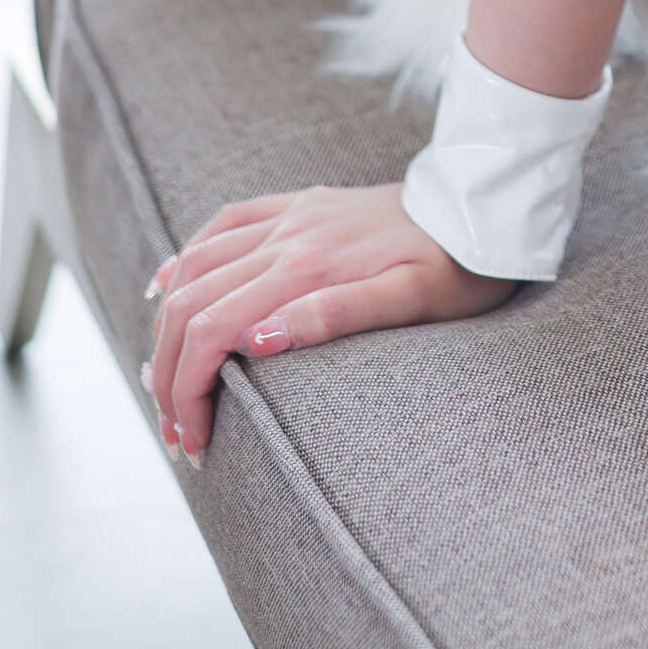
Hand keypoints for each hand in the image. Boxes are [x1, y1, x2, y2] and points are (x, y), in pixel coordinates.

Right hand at [142, 183, 514, 462]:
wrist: (483, 205)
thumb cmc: (457, 266)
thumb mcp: (413, 302)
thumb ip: (335, 316)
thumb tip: (257, 342)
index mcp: (310, 266)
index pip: (214, 332)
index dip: (187, 392)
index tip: (195, 444)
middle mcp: (289, 235)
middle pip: (191, 305)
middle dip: (167, 375)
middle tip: (177, 434)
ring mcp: (291, 216)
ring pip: (195, 266)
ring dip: (167, 328)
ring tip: (164, 383)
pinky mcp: (300, 204)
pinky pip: (223, 224)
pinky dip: (185, 261)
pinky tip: (168, 287)